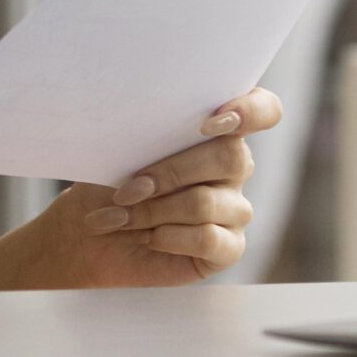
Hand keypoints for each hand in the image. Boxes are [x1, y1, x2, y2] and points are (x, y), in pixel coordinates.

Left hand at [0, 91, 285, 291]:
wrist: (91, 230)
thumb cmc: (111, 175)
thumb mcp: (124, 141)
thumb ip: (151, 122)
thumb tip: (151, 109)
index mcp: (221, 127)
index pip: (265, 110)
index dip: (251, 111)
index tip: (210, 120)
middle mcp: (236, 164)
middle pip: (231, 157)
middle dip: (171, 172)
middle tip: (128, 188)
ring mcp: (235, 207)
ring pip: (207, 201)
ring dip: (154, 211)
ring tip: (119, 217)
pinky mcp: (227, 247)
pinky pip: (210, 239)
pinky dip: (170, 237)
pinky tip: (149, 238)